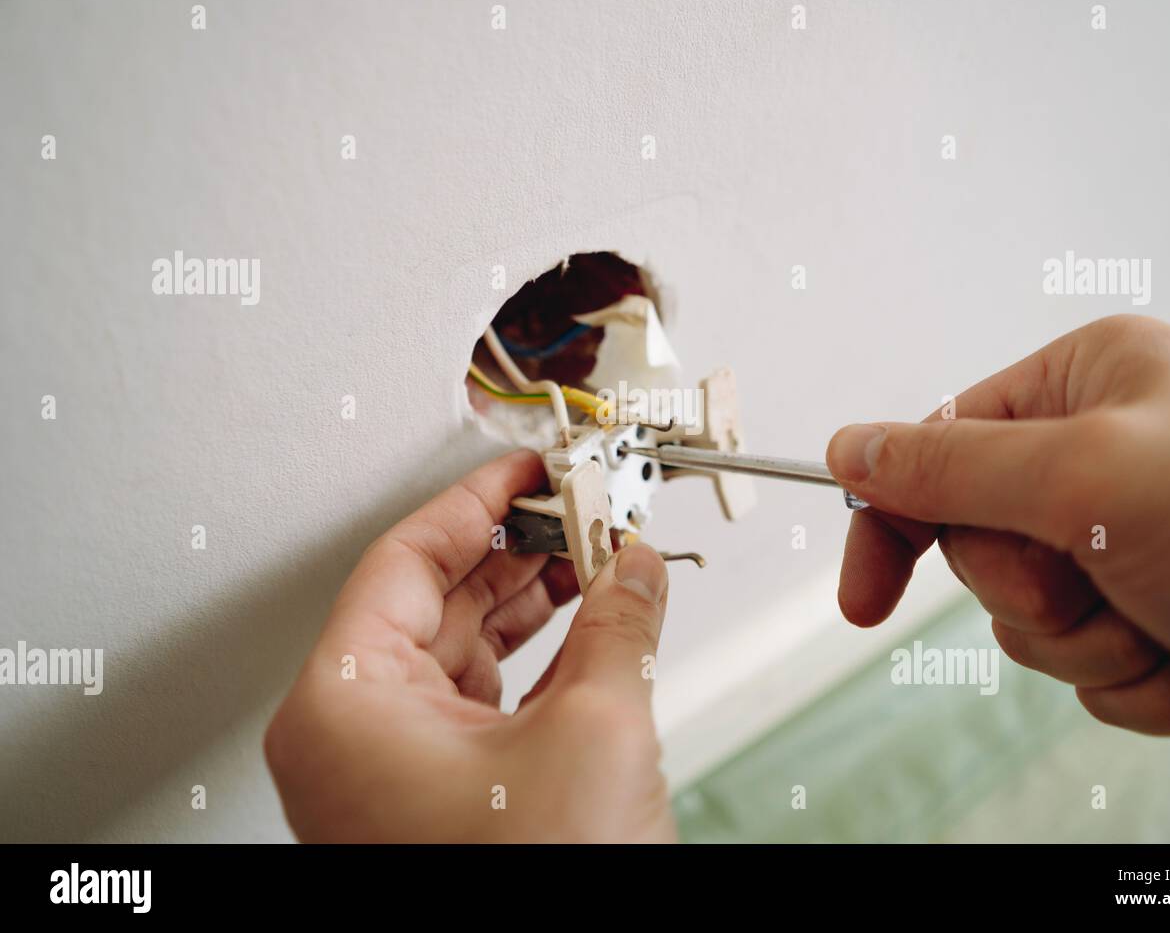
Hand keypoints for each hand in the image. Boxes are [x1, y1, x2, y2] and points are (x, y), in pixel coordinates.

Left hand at [264, 449, 675, 841]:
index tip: (528, 466)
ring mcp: (392, 773)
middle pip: (437, 599)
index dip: (478, 498)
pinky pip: (483, 701)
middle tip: (584, 506)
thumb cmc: (530, 891)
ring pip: (464, 650)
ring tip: (601, 556)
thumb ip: (619, 623)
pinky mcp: (439, 801)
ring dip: (538, 600)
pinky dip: (540, 659)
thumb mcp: (595, 731)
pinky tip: (593, 626)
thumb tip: (638, 565)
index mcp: (344, 706)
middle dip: (522, 546)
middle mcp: (352, 736)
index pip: (405, 557)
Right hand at [826, 315, 1169, 759]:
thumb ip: (949, 467)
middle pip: (978, 545)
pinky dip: (1135, 684)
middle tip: (1096, 584)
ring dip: (1091, 646)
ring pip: (1029, 620)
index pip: (937, 448)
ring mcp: (1133, 541)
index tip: (864, 600)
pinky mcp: (1159, 614)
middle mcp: (1104, 455)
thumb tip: (849, 448)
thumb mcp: (1086, 478)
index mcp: (1084, 385)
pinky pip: (1088, 669)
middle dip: (1034, 594)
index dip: (891, 523)